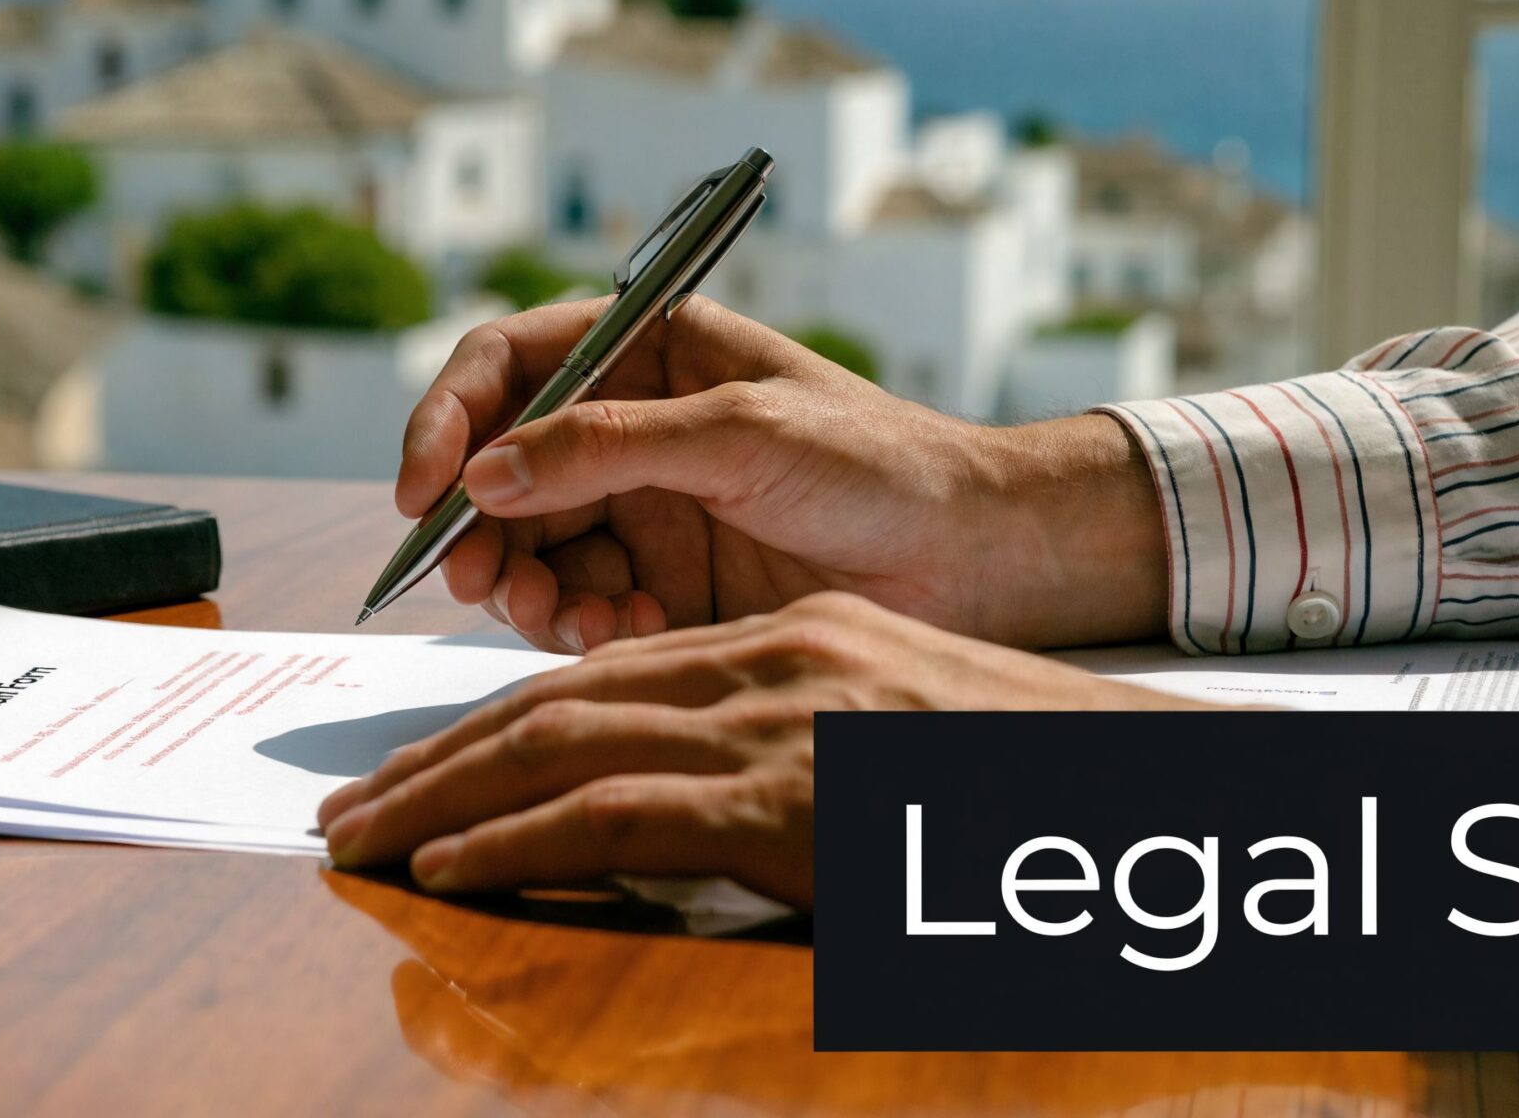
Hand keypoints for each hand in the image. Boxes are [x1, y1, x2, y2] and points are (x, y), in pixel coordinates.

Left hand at [318, 592, 1206, 906]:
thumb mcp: (901, 757)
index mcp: (805, 645)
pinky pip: (610, 814)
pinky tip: (446, 874)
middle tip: (351, 813)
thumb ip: (795, 772)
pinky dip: (512, 842)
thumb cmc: (1043, 799)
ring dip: (441, 799)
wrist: (1166, 798)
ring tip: (359, 845)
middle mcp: (781, 661)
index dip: (503, 726)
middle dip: (439, 757)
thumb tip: (696, 827)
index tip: (427, 775)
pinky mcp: (792, 797)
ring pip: (561, 746)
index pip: (616, 677)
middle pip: (565, 699)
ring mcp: (785, 722)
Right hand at [397, 296, 1166, 653]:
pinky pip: (576, 609)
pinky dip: (581, 627)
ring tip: (571, 616)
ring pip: (527, 548)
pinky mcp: (660, 587)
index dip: (450, 417)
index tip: (426, 487)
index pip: (510, 363)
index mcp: (649, 351)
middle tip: (479, 578)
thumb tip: (488, 470)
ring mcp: (641, 510)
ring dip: (527, 587)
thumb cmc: (879, 463)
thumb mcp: (740, 433)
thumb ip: (609, 445)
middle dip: (478, 526)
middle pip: (499, 468)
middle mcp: (630, 426)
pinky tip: (630, 629)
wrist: (969, 558)